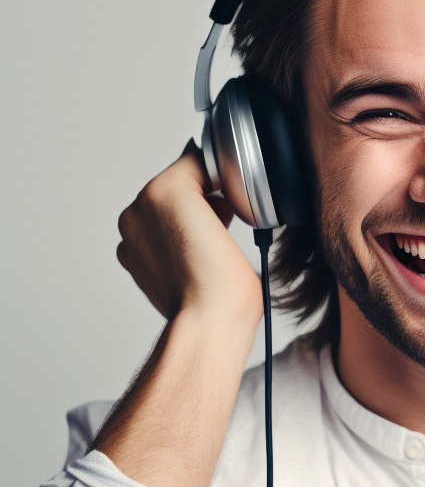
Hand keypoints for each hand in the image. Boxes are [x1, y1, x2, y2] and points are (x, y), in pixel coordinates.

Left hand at [116, 141, 262, 323]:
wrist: (208, 323)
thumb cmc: (224, 281)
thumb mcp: (228, 208)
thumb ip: (213, 183)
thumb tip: (209, 181)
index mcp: (160, 192)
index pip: (194, 162)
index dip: (219, 176)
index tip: (232, 192)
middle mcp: (136, 211)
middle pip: (175, 187)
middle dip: (201, 199)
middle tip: (225, 221)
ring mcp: (130, 239)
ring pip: (164, 212)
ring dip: (187, 219)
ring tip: (211, 243)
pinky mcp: (132, 261)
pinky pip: (154, 237)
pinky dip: (172, 241)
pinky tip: (194, 257)